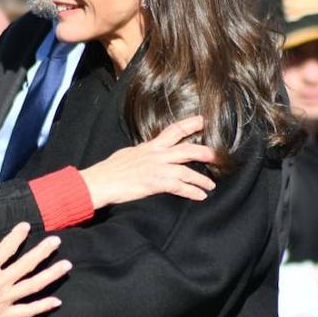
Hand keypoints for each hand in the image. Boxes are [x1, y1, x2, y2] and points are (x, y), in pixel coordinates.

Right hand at [0, 220, 70, 316]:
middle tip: (57, 241)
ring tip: (66, 265)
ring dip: (52, 274)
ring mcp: (5, 300)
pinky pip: (28, 311)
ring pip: (34, 286)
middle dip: (43, 251)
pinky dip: (43, 307)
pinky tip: (57, 302)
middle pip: (27, 264)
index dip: (18, 235)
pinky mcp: (5, 316)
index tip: (27, 226)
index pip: (7, 247)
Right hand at [79, 115, 221, 208]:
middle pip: (186, 149)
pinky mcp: (154, 183)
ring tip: (211, 185)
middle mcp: (156, 154)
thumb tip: (148, 151)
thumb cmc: (110, 170)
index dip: (189, 125)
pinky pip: (179, 187)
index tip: (202, 120)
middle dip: (204, 152)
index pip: (173, 131)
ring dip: (201, 179)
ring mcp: (156, 168)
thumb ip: (143, 152)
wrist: (100, 181)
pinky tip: (200, 196)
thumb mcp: (128, 154)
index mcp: (150, 146)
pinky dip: (192, 191)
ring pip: (186, 171)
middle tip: (217, 156)